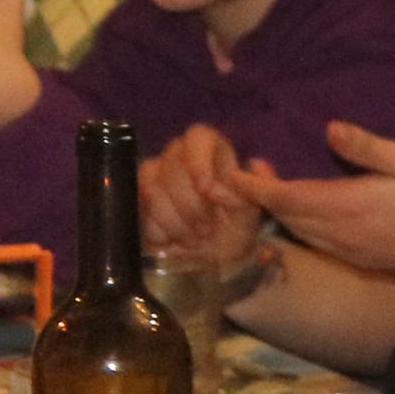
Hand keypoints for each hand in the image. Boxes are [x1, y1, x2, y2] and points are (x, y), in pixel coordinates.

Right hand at [143, 125, 259, 268]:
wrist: (216, 257)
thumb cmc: (237, 226)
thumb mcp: (253, 208)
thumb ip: (254, 186)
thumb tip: (249, 167)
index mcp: (212, 150)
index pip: (197, 136)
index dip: (198, 161)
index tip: (206, 189)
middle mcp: (180, 156)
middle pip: (172, 164)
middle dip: (190, 202)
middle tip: (207, 229)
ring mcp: (156, 177)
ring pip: (151, 184)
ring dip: (174, 218)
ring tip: (194, 240)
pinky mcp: (140, 201)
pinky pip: (139, 207)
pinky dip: (157, 228)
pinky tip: (172, 242)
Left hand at [235, 126, 394, 281]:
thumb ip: (366, 147)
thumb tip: (329, 129)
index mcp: (346, 206)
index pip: (286, 198)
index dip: (255, 188)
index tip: (232, 174)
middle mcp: (340, 234)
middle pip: (287, 218)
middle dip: (263, 198)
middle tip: (249, 173)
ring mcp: (350, 251)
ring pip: (302, 233)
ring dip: (282, 213)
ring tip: (274, 188)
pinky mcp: (362, 259)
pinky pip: (319, 243)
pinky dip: (302, 226)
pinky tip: (310, 213)